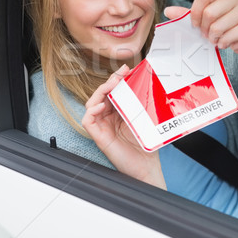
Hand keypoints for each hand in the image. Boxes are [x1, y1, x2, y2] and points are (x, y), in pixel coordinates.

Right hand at [82, 65, 166, 188]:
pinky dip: (92, 110)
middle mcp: (109, 118)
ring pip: (92, 103)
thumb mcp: (147, 119)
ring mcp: (103, 127)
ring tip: (112, 85)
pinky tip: (102, 105)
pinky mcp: (99, 137)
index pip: (114, 91)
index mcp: (119, 112)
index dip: (118, 79)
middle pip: (102, 94)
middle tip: (121, 73)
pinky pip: (87, 120)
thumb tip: (149, 83)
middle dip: (110, 81)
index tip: (127, 69)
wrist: (147, 167)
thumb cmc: (147, 145)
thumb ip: (144, 103)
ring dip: (100, 91)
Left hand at [164, 0, 237, 54]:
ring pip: (218, 27)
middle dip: (204, 28)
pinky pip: (227, 38)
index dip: (195, 12)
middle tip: (207, 33)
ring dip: (213, 38)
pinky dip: (223, 43)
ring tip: (217, 37)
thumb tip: (169, 11)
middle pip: (209, 12)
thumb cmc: (226, 22)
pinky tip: (226, 41)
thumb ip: (188, 13)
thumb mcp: (206, 15)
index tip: (195, 23)